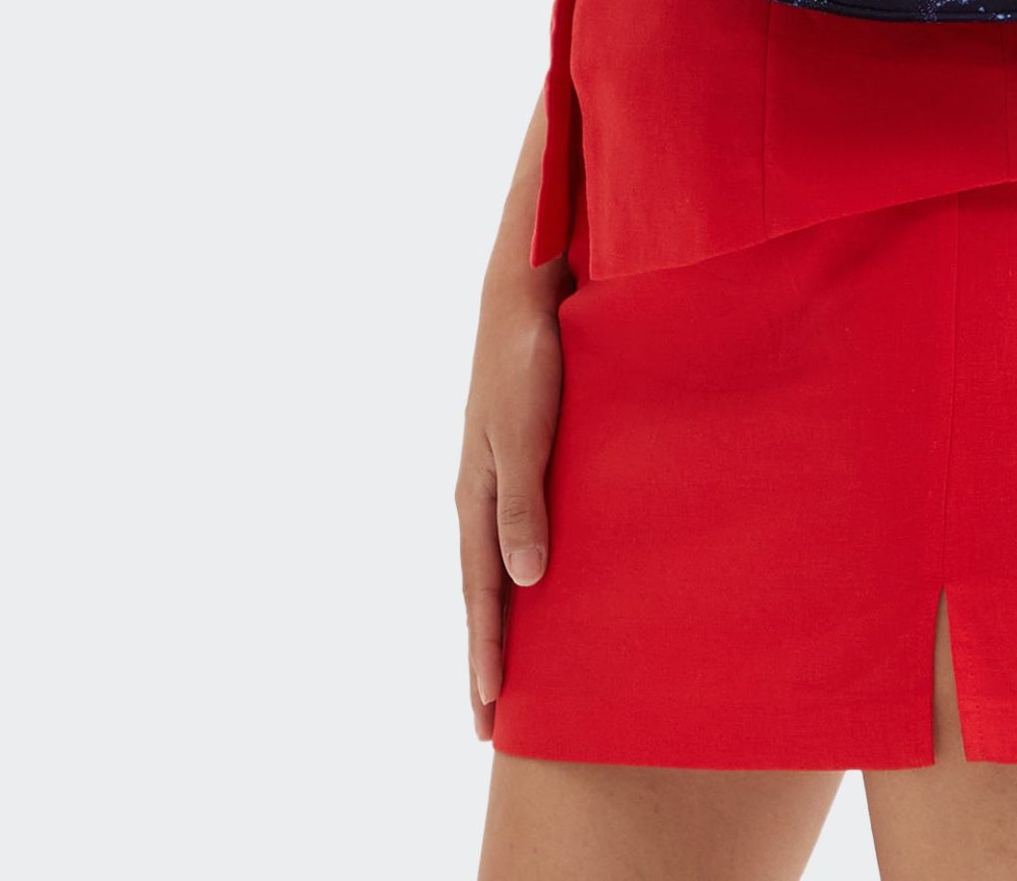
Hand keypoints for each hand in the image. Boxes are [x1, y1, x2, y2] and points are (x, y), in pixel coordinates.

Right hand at [458, 279, 564, 742]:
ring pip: (497, 563)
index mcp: (476, 496)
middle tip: (489, 723)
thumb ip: (523, 504)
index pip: (480, 593)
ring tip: (512, 669)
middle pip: (482, 590)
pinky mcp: (520, 452)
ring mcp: (497, 474)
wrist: (525, 292)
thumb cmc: (528, 359)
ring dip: (502, 618)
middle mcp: (481, 492)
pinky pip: (516, 528)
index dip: (486, 654)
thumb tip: (525, 582)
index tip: (488, 716)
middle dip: (485, 654)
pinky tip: (540, 582)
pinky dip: (521, 569)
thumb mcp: (525, 433)